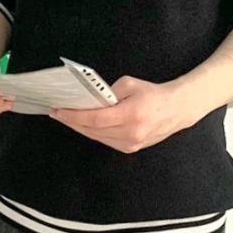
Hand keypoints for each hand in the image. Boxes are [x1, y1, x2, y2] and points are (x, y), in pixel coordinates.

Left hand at [48, 75, 197, 152]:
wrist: (176, 109)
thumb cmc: (152, 93)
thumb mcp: (129, 84)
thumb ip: (107, 92)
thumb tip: (88, 100)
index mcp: (131, 115)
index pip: (94, 119)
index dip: (73, 116)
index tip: (58, 110)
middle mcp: (130, 133)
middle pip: (92, 130)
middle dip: (72, 122)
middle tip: (56, 113)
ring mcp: (131, 144)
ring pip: (97, 137)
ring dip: (79, 128)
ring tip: (66, 118)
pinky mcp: (131, 148)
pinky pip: (105, 140)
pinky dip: (92, 132)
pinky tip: (83, 125)